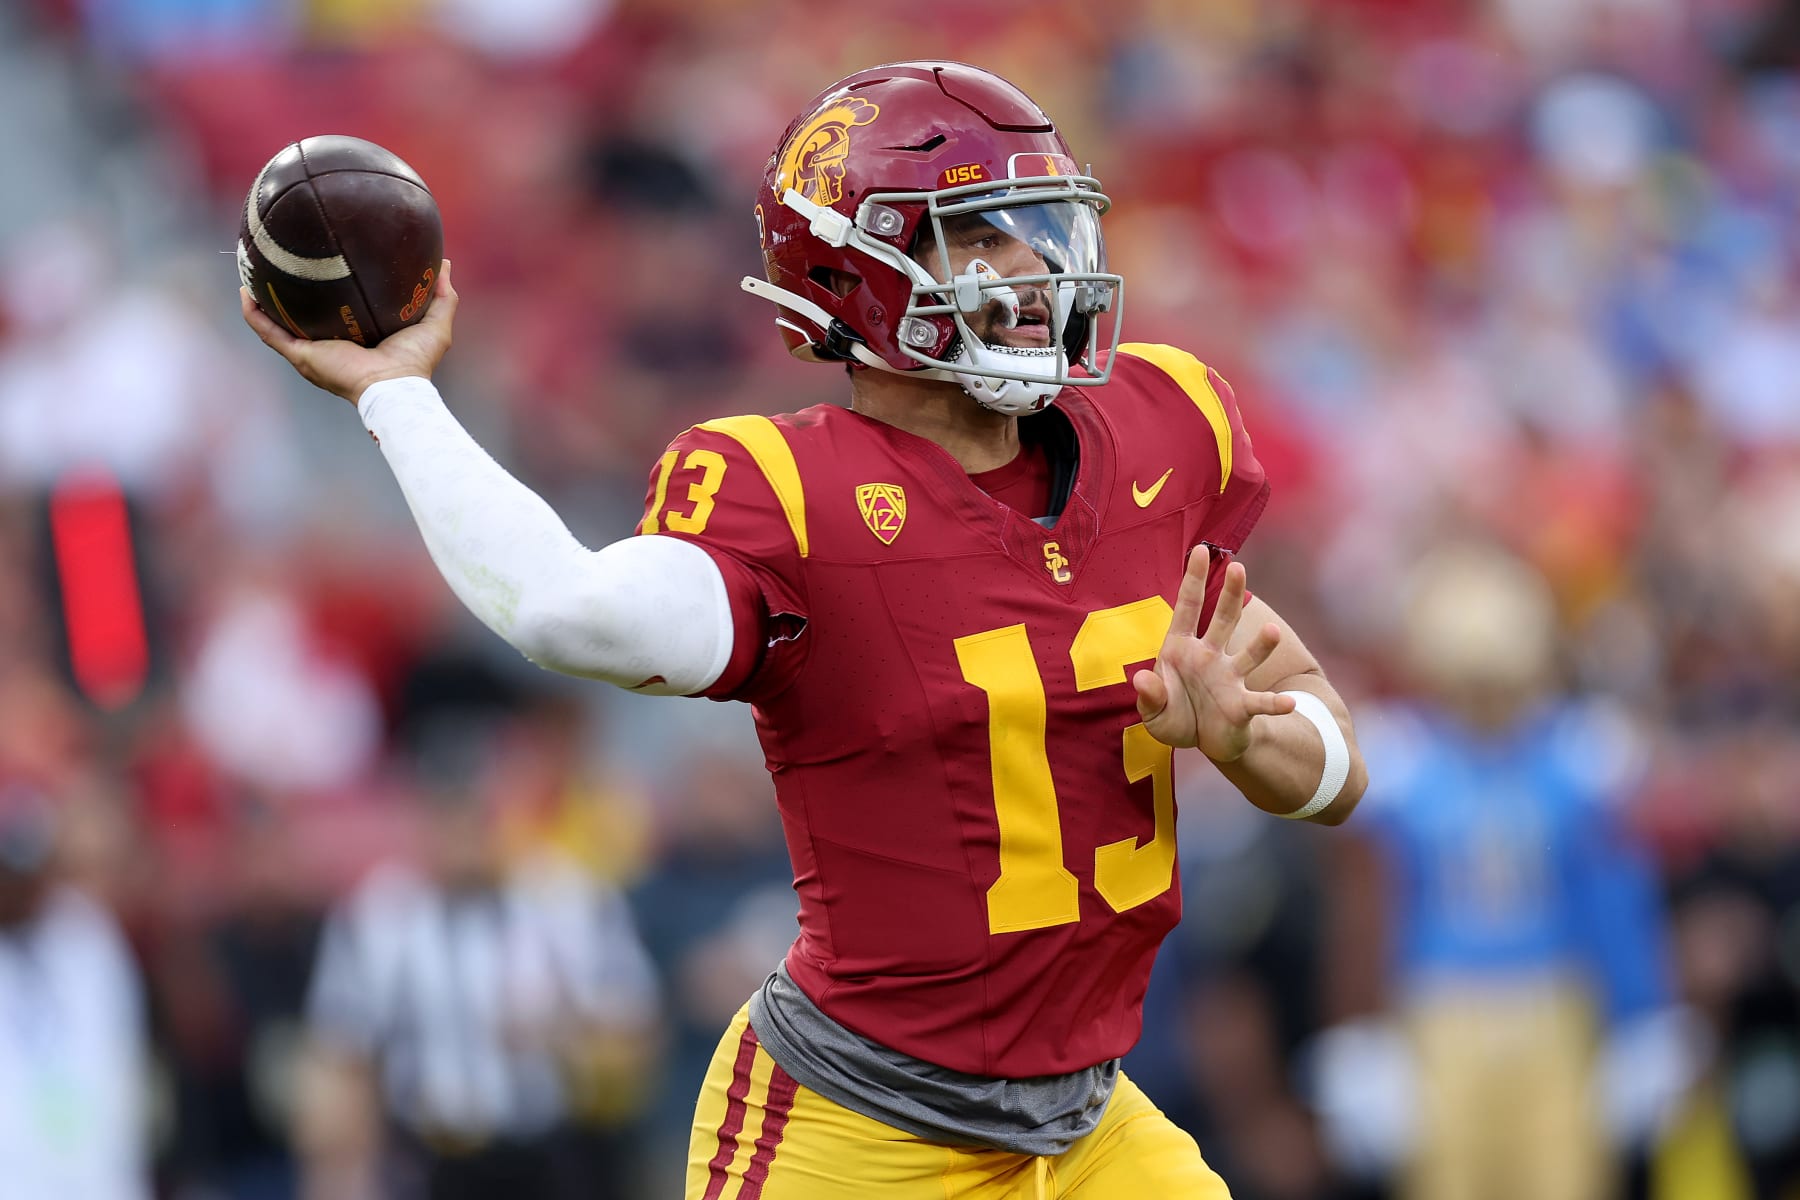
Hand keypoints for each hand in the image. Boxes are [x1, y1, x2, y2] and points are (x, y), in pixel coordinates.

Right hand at [241, 258, 458, 404]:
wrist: (396, 387)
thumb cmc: (416, 363)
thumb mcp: (434, 322)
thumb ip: (442, 295)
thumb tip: (444, 264)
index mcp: (356, 337)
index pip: (336, 311)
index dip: (328, 291)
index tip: (324, 264)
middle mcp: (329, 344)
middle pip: (302, 314)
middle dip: (288, 292)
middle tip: (282, 261)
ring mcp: (311, 351)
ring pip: (277, 322)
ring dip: (262, 300)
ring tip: (252, 271)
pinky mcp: (301, 355)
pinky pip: (269, 332)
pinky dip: (254, 314)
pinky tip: (245, 291)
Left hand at [1133, 547, 1295, 757]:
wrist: (1203, 740)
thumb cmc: (1176, 716)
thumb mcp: (1153, 710)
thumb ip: (1148, 694)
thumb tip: (1141, 678)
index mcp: (1182, 648)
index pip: (1188, 607)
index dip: (1193, 579)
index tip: (1200, 550)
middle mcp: (1209, 656)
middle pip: (1223, 620)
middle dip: (1230, 595)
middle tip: (1238, 567)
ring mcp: (1229, 678)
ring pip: (1248, 655)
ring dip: (1261, 645)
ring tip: (1273, 632)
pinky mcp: (1242, 705)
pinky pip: (1260, 702)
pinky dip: (1274, 704)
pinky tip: (1288, 704)